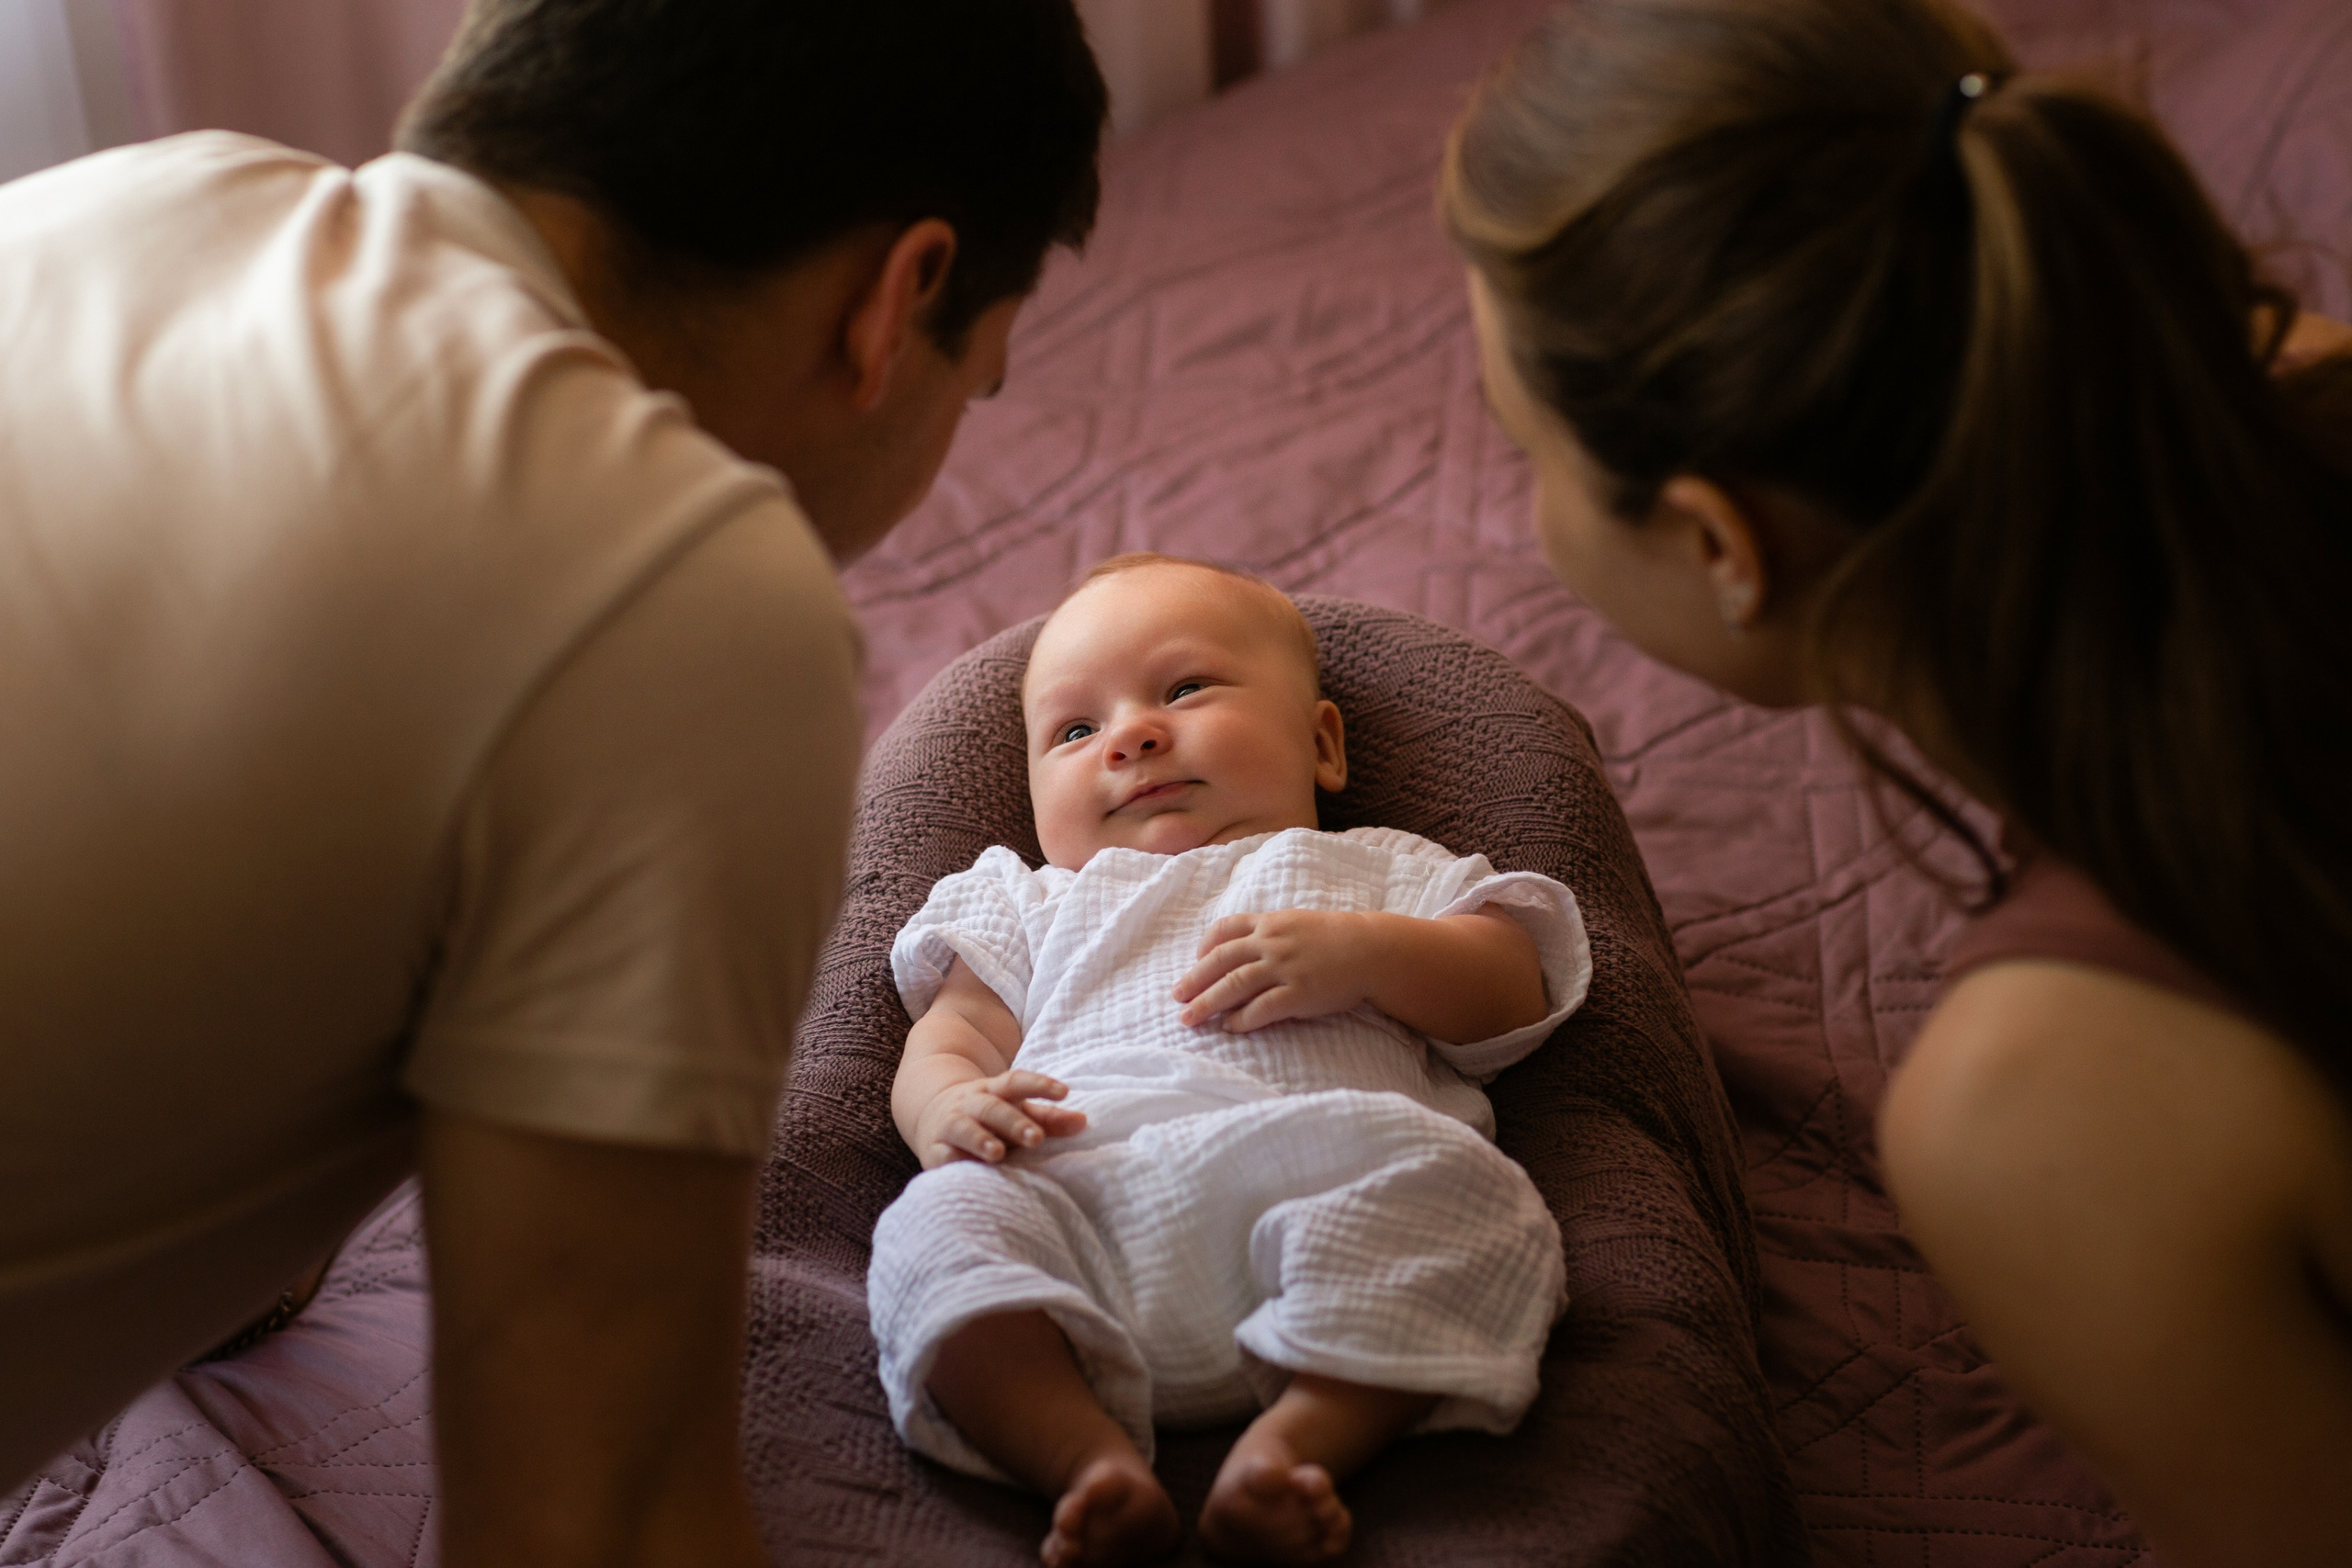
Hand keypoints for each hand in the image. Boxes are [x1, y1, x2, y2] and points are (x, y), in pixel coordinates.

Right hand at [914, 1070, 1086, 1168]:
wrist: (932, 1112)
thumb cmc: (989, 1118)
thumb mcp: (1016, 1112)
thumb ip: (1048, 1119)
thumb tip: (1083, 1122)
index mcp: (995, 1091)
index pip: (1017, 1081)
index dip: (1040, 1084)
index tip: (1064, 1092)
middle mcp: (971, 1104)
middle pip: (992, 1108)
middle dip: (1014, 1122)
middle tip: (1037, 1138)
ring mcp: (951, 1124)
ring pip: (964, 1128)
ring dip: (980, 1139)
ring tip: (998, 1153)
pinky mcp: (934, 1149)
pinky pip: (943, 1154)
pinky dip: (954, 1161)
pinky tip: (967, 1173)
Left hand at [1173, 910, 1376, 1031]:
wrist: (1372, 950)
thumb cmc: (1337, 938)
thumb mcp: (1298, 923)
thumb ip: (1270, 933)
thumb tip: (1243, 949)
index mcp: (1270, 923)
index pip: (1225, 930)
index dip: (1204, 947)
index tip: (1194, 961)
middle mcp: (1272, 943)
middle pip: (1220, 961)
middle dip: (1194, 980)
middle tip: (1176, 997)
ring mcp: (1284, 968)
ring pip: (1234, 985)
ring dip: (1207, 1004)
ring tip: (1189, 1018)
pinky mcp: (1298, 993)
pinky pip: (1262, 1009)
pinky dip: (1241, 1019)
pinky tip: (1229, 1028)